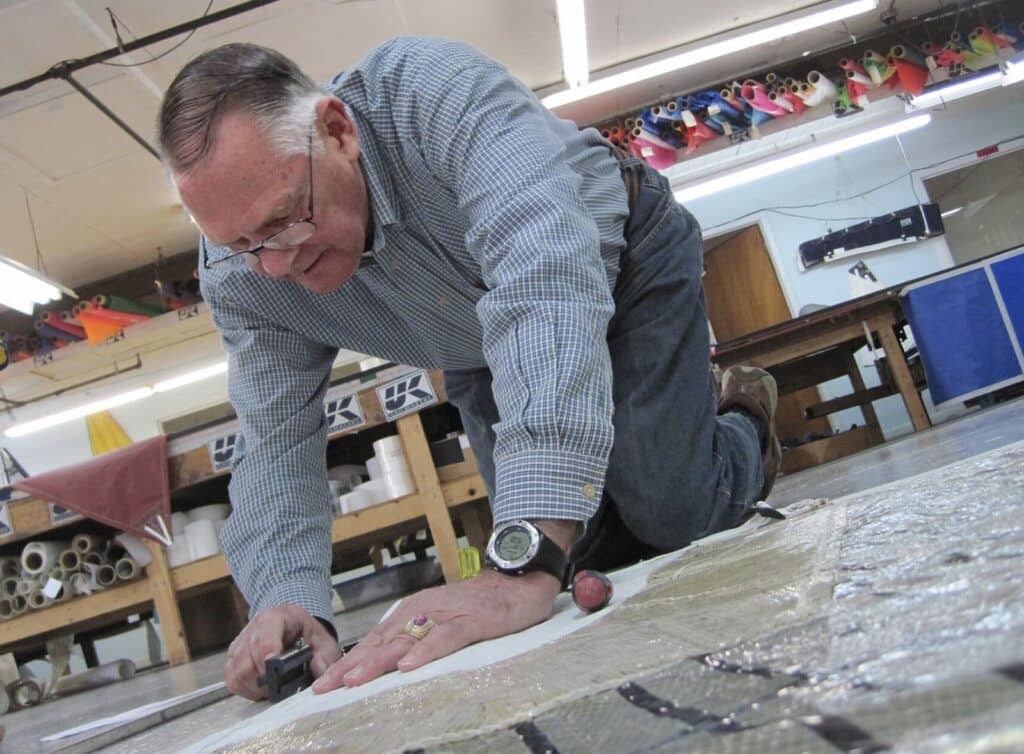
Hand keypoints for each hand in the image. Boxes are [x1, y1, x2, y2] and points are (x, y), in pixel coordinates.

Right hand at [225, 604, 341, 699]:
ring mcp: (241, 643)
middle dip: (262, 676)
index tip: (272, 664)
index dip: (267, 648)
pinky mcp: (234, 658)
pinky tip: (260, 688)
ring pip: (236, 670)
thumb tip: (321, 673)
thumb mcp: (322, 640)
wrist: (293, 628)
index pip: (266, 631)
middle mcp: (254, 627)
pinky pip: (231, 678)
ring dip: (253, 685)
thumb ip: (325, 656)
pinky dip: (245, 688)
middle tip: (278, 685)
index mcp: (277, 617)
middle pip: (246, 656)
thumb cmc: (305, 634)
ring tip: (271, 687)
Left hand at [312, 568, 559, 691]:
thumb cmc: (476, 607)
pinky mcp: (469, 622)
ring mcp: (444, 616)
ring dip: (377, 662)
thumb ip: (413, 639)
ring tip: (354, 681)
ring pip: (405, 642)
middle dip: (350, 668)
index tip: (320, 686)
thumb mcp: (437, 622)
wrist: (516, 581)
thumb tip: (383, 668)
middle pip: (380, 644)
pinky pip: (444, 639)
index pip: (372, 643)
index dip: (346, 664)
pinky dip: (425, 652)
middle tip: (324, 688)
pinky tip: (409, 667)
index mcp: (410, 614)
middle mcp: (421, 613)